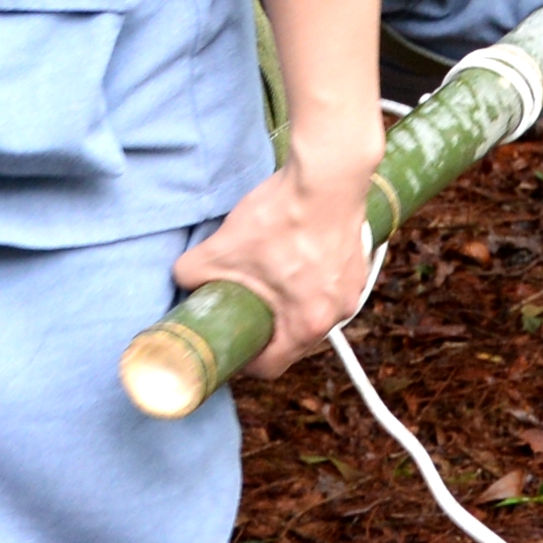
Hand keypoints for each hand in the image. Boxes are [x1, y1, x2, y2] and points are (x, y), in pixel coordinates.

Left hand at [174, 130, 385, 376]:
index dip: (245, 362)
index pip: (271, 366)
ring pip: (314, 310)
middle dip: (267, 329)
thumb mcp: (223, 248)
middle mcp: (337, 313)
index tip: (231, 347)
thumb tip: (183, 280)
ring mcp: (352, 288)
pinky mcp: (358, 263)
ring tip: (268, 278)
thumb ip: (193, 272)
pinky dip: (310, 280)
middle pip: (294, 339)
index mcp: (306, 324)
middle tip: (244, 309)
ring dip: (291, 303)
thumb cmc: (283, 217)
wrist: (328, 175)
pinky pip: (329, 285)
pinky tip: (293, 254)